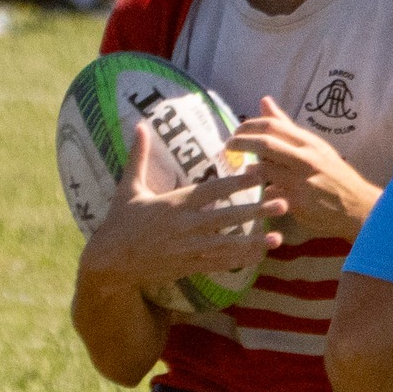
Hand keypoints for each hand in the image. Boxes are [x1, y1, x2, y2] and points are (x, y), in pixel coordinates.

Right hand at [79, 120, 284, 299]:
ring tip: (279, 236)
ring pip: (228, 244)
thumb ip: (139, 156)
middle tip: (283, 202)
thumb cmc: (119, 222)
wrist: (109, 262)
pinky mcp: (189, 267)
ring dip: (255, 240)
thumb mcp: (128, 187)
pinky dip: (241, 260)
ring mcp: (189, 249)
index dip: (236, 182)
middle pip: (227, 217)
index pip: (212, 190)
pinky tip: (260, 255)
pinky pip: (220, 263)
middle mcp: (185, 226)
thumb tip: (140, 124)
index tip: (258, 174)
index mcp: (174, 203)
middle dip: (257, 210)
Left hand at [228, 96, 379, 238]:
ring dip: (249, 170)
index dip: (249, 126)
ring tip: (244, 170)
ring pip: (264, 170)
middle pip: (265, 145)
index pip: (273, 126)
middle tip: (229, 146)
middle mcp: (306, 159)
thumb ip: (287, 126)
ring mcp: (302, 182)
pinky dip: (261, 192)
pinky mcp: (298, 203)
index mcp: (309, 142)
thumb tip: (264, 101)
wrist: (358, 207)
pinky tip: (259, 193)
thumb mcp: (314, 146)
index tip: (237, 131)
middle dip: (241, 143)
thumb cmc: (334, 175)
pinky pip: (271, 194)